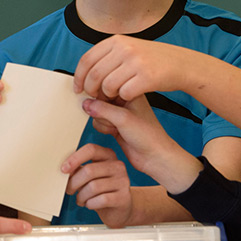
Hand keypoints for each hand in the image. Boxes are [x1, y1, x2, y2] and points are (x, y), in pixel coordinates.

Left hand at [62, 143, 131, 226]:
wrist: (118, 210)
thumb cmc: (101, 191)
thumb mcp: (90, 177)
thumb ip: (79, 170)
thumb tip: (65, 170)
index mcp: (108, 156)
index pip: (91, 150)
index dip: (75, 158)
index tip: (63, 170)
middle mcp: (117, 166)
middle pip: (89, 170)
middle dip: (73, 183)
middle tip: (69, 190)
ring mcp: (122, 181)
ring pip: (93, 187)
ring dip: (81, 196)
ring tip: (81, 200)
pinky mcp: (123, 197)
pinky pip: (101, 200)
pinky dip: (90, 204)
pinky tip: (90, 204)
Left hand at [73, 36, 193, 101]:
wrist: (180, 64)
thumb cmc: (152, 61)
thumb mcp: (129, 49)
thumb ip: (108, 57)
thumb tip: (83, 74)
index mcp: (116, 40)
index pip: (87, 60)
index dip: (79, 77)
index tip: (78, 90)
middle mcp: (124, 48)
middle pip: (95, 75)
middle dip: (92, 91)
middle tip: (95, 99)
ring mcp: (136, 62)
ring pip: (108, 86)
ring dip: (108, 96)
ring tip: (115, 97)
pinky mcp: (146, 77)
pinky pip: (124, 93)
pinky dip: (124, 98)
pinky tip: (130, 95)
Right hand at [80, 96, 201, 193]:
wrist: (154, 156)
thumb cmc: (148, 135)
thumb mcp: (123, 118)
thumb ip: (102, 109)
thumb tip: (86, 103)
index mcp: (130, 91)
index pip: (107, 84)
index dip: (100, 93)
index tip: (99, 103)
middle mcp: (124, 100)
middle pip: (99, 98)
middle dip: (101, 110)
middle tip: (111, 118)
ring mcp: (119, 113)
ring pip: (97, 111)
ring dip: (103, 121)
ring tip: (116, 127)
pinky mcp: (114, 124)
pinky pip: (98, 122)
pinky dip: (103, 128)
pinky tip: (114, 132)